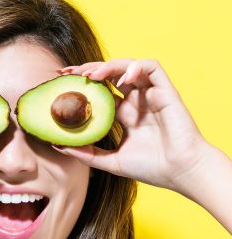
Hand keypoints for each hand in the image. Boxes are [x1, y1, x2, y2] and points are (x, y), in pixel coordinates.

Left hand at [52, 58, 212, 191]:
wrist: (180, 172)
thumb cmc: (152, 168)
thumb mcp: (111, 161)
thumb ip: (86, 153)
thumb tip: (58, 145)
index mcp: (124, 114)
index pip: (100, 92)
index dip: (82, 85)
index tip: (61, 82)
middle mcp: (135, 101)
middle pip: (109, 76)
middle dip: (88, 70)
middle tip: (67, 71)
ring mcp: (150, 94)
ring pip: (127, 67)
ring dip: (108, 66)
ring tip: (90, 75)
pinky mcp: (165, 91)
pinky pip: (151, 68)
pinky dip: (136, 67)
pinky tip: (122, 78)